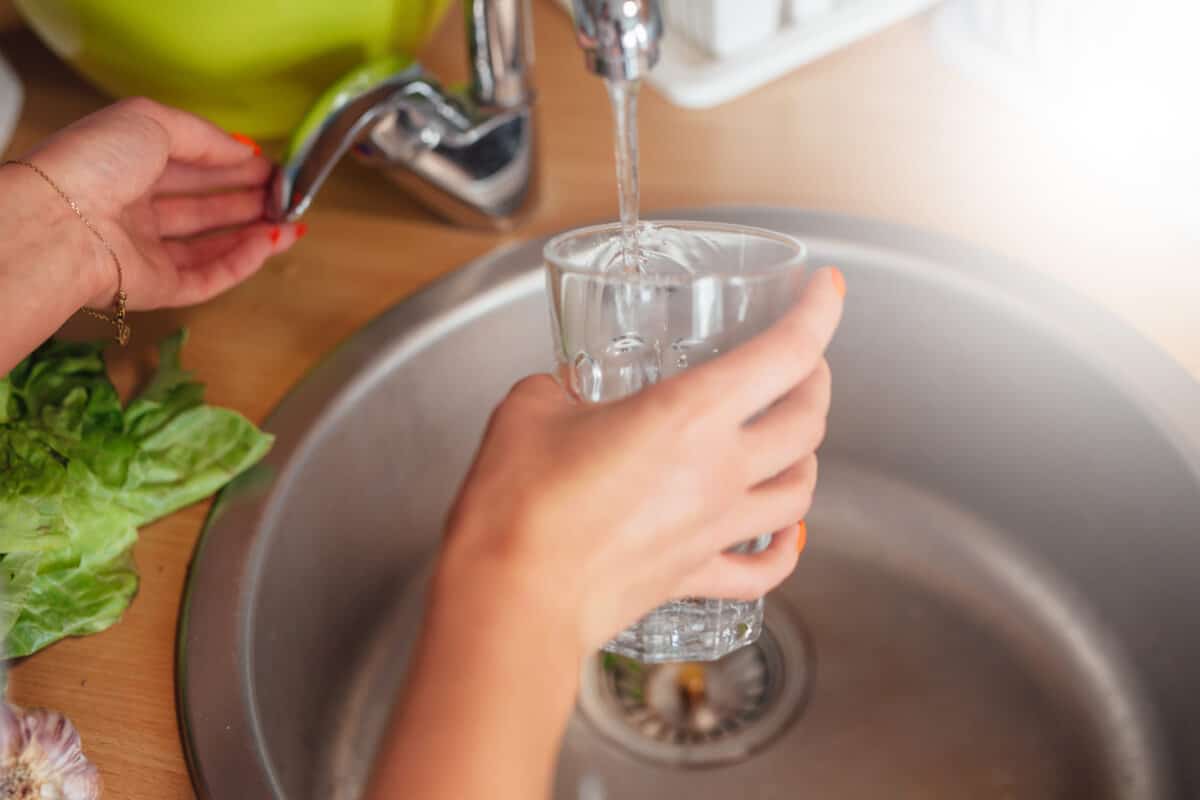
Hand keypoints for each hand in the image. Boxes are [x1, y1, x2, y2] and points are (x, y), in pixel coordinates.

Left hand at [20, 97, 301, 310]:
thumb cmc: (94, 163)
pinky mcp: (157, 288)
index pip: (189, 165)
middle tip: (287, 194)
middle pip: (203, 206)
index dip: (231, 164)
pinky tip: (270, 244)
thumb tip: (244, 150)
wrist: (63, 223)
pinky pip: (208, 277)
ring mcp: (146, 251)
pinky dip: (242, 262)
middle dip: (248, 198)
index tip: (270, 165)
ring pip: (210, 244)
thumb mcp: (151, 121)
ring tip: (292, 222)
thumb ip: (203, 135)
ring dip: (253, 232)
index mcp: (125, 165)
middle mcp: (134, 209)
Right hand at [438, 267, 844, 655]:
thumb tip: (562, 394)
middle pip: (807, 421)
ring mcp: (714, 529)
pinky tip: (784, 537)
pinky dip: (784, 550)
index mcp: (689, 414)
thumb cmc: (520, 505)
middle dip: (816, 382)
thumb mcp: (530, 409)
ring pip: (800, 492)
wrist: (513, 596)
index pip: (785, 353)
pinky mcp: (693, 577)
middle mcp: (719, 471)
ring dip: (808, 457)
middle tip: (802, 364)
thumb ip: (559, 390)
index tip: (827, 287)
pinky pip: (763, 569)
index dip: (819, 313)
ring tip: (794, 440)